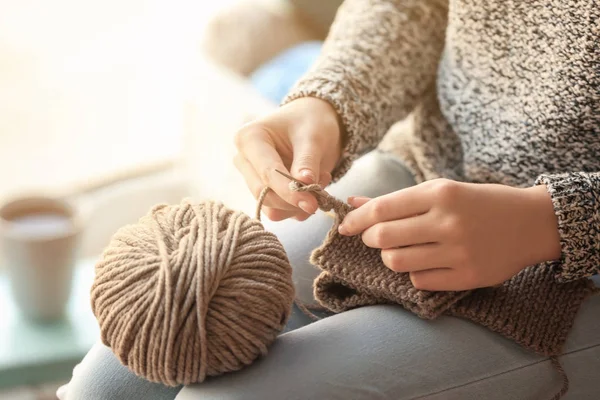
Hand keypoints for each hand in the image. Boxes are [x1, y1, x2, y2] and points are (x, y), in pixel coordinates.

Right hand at [234, 97, 341, 220]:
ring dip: (298, 205)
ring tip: (320, 183)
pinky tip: (312, 189)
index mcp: (250, 138)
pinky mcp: (263, 191)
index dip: (288, 191)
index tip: (312, 204)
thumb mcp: (313, 136)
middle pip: (263, 194)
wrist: (313, 123)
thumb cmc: (310, 122)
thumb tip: (305, 185)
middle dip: (294, 199)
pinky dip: (298, 207)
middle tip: (322, 191)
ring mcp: (252, 177)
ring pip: (270, 207)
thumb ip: (307, 162)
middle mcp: (244, 160)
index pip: (266, 173)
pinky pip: (278, 211)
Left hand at [339, 179, 561, 290]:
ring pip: (397, 261)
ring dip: (391, 256)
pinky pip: (419, 281)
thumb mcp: (440, 191)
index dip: (356, 220)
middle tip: (376, 237)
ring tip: (402, 249)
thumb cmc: (478, 203)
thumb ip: (396, 200)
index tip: (345, 225)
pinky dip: (414, 273)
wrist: (530, 223)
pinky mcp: (468, 276)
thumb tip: (352, 203)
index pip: (382, 209)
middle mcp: (448, 221)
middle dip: (371, 238)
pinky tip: (426, 263)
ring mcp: (459, 251)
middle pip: (384, 237)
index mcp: (440, 193)